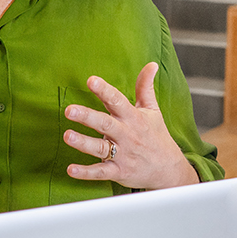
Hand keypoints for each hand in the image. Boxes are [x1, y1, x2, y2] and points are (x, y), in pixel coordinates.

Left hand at [63, 62, 199, 189]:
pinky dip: (86, 172)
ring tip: (67, 135)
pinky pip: (100, 173)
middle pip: (105, 124)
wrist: (169, 170)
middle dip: (87, 116)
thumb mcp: (153, 110)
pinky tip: (71, 169)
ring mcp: (122, 155)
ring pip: (100, 148)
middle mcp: (127, 135)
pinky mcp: (119, 172)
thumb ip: (145, 87)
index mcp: (133, 118)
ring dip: (83, 143)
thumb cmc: (157, 137)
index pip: (118, 101)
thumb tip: (151, 64)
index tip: (91, 80)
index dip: (105, 90)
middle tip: (69, 110)